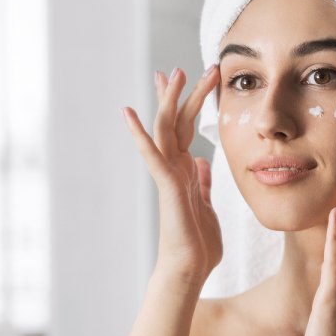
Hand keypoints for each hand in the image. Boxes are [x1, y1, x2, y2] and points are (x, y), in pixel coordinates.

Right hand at [121, 65, 222, 283]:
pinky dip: (140, 134)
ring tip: (176, 73)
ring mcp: (167, 175)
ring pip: (166, 130)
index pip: (182, 129)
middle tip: (183, 66)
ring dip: (170, 101)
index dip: (184, 103)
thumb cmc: (198, 244)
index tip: (186, 79)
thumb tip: (200, 164)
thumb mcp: (206, 205)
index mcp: (183, 171)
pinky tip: (129, 113)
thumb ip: (202, 183)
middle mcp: (172, 168)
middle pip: (174, 122)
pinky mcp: (165, 185)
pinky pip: (151, 155)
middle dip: (180, 94)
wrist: (189, 269)